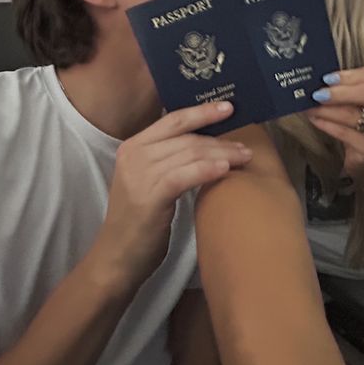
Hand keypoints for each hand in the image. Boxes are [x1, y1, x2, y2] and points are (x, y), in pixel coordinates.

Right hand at [96, 102, 250, 288]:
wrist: (117, 256)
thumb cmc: (140, 222)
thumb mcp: (149, 181)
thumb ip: (168, 160)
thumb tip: (205, 143)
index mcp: (133, 146)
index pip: (173, 119)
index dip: (202, 112)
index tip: (228, 108)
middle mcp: (134, 155)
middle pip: (186, 137)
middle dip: (220, 139)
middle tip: (246, 147)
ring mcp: (139, 175)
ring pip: (189, 153)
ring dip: (221, 154)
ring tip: (244, 159)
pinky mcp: (148, 196)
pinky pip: (184, 175)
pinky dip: (207, 170)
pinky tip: (225, 170)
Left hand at [306, 66, 363, 192]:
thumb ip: (351, 91)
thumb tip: (321, 81)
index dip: (350, 75)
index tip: (327, 78)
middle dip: (340, 92)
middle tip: (318, 94)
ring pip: (354, 114)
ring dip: (327, 110)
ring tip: (310, 107)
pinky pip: (345, 133)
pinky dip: (327, 124)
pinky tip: (315, 120)